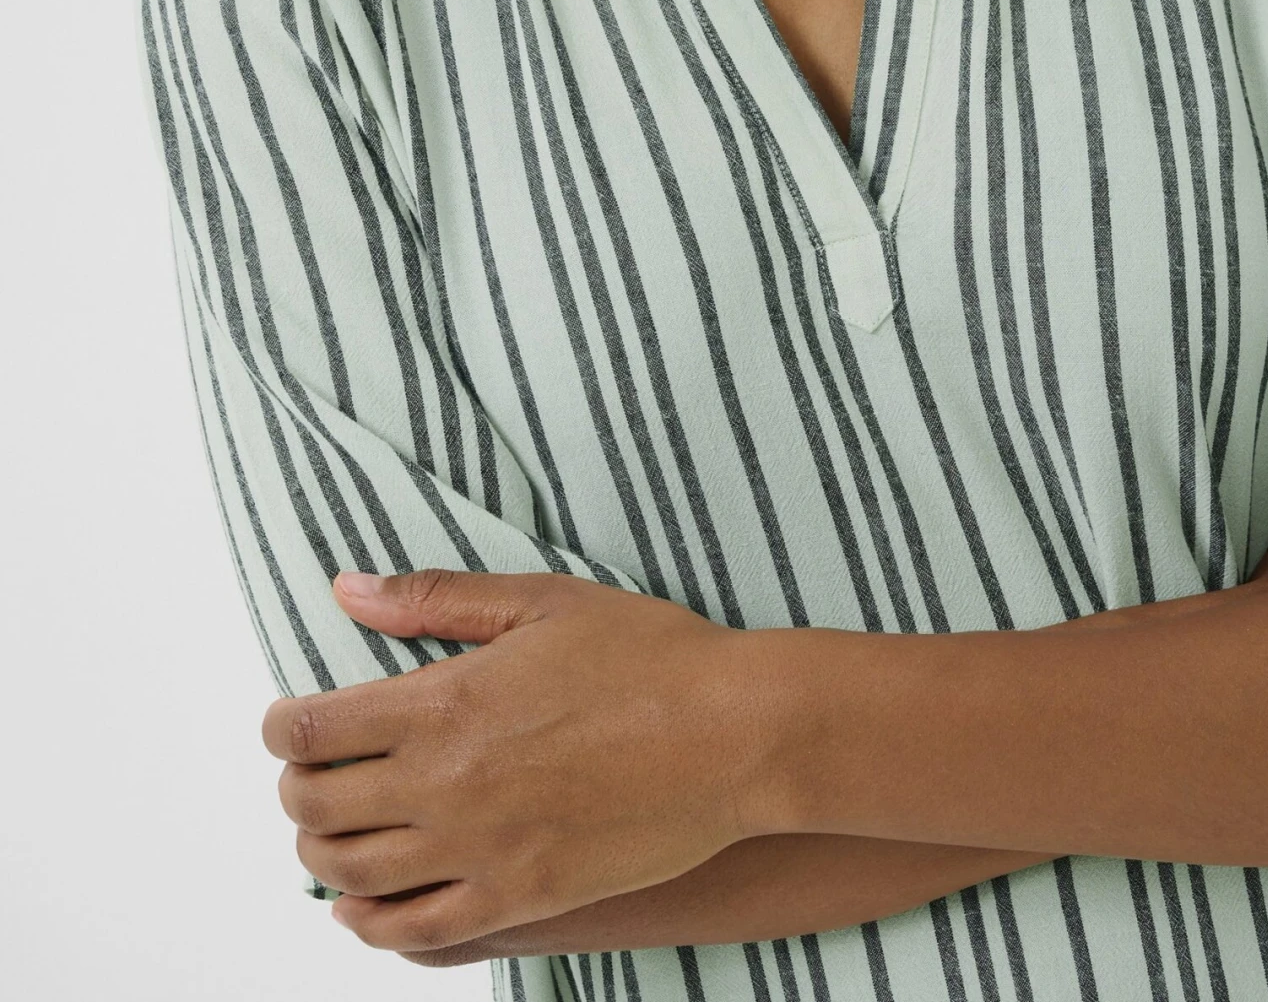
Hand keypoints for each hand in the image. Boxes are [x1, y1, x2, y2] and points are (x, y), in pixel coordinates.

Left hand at [263, 568, 772, 954]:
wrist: (732, 736)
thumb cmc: (647, 656)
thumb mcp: (541, 602)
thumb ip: (433, 599)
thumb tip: (346, 589)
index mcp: (446, 703)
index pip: (312, 729)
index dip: (281, 726)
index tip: (289, 718)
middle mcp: (446, 785)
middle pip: (316, 806)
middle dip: (296, 786)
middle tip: (310, 768)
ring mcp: (480, 852)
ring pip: (350, 876)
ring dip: (322, 850)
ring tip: (334, 825)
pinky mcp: (517, 900)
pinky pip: (410, 932)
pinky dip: (367, 923)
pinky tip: (364, 903)